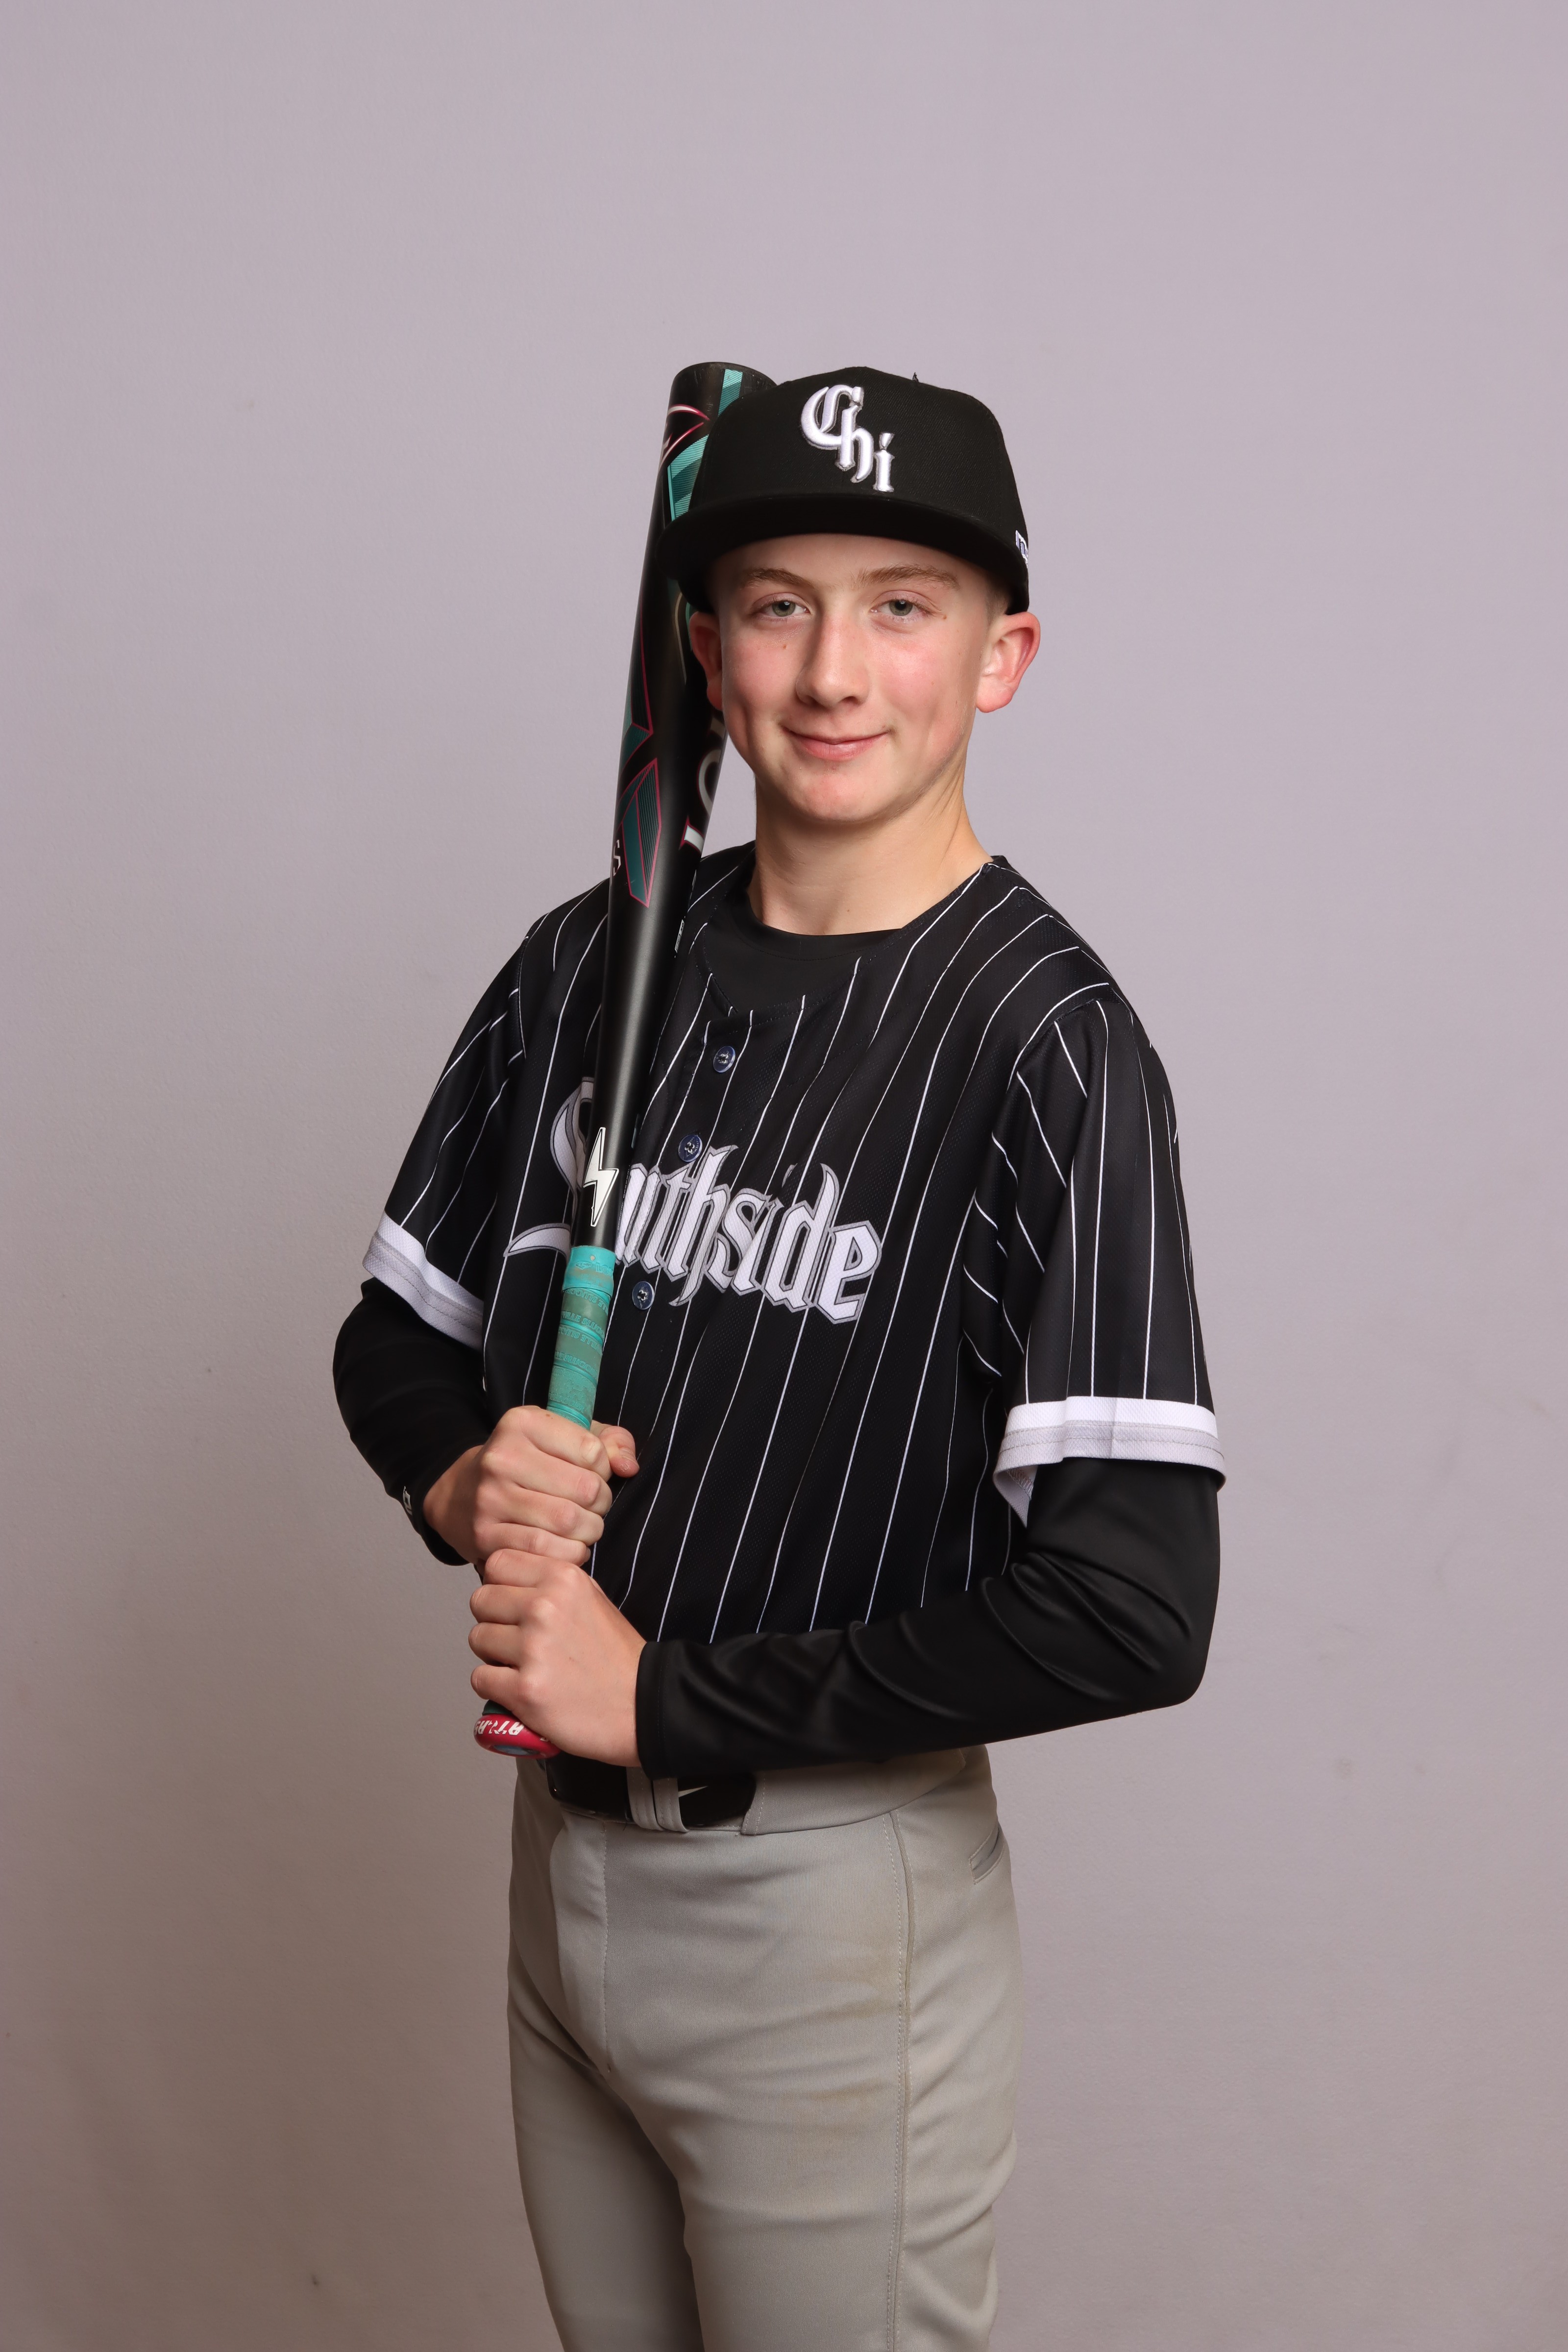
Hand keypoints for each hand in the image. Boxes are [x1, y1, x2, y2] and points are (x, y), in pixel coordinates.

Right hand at [424, 1407, 638, 1567]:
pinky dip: (570, 1553)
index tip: (592, 1474)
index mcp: (521, 1423)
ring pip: (569, 1522)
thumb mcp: (563, 1437)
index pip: (593, 1451)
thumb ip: (609, 1442)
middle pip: (586, 1489)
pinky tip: (568, 1545)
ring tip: (584, 1527)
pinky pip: (547, 1551)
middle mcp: (501, 1457)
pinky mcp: (485, 1535)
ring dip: (589, 1531)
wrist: (460, 1495)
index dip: (604, 1469)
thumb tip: (629, 1467)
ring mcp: (490, 1498)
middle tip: (594, 1507)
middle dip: (602, 1504)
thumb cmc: (527, 1464)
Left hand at [470, 1551, 644, 1764]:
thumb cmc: (615, 1657)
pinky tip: (522, 1689)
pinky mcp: (525, 1689)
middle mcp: (545, 1607)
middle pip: (481, 1601)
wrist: (642, 1705)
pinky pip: (480, 1678)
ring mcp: (534, 1649)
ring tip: (525, 1666)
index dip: (500, 1586)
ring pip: (477, 1639)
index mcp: (563, 1578)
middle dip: (494, 1621)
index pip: (497, 1563)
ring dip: (494, 1656)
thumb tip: (507, 1580)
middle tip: (518, 1641)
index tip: (514, 1605)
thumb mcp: (591, 1597)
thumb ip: (550, 1582)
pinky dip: (496, 1688)